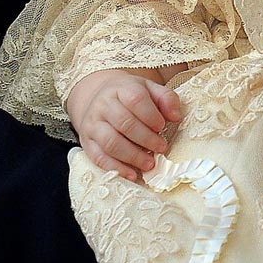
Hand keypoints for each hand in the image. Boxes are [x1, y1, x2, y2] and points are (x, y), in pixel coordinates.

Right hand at [65, 69, 183, 182]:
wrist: (98, 98)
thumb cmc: (129, 96)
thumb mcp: (149, 89)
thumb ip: (166, 98)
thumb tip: (176, 116)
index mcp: (121, 89)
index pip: (135, 100)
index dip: (151, 115)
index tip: (162, 126)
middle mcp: (103, 105)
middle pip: (124, 123)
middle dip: (146, 138)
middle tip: (161, 148)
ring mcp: (92, 124)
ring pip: (111, 143)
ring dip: (133, 156)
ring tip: (149, 163)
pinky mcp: (87, 142)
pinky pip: (99, 158)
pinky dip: (116, 168)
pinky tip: (132, 174)